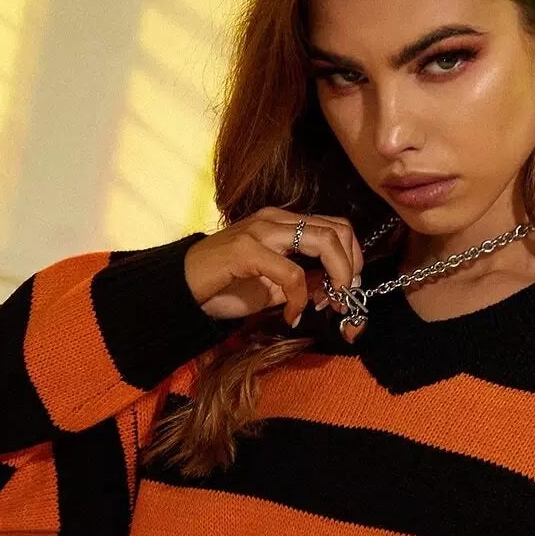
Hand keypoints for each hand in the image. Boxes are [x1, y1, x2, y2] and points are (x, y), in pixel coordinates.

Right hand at [183, 208, 365, 339]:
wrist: (182, 288)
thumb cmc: (224, 286)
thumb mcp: (273, 286)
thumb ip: (303, 282)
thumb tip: (332, 289)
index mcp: (284, 223)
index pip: (336, 227)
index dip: (352, 259)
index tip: (347, 290)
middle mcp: (276, 219)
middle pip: (337, 231)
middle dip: (351, 269)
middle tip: (344, 299)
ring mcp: (261, 231)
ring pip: (323, 241)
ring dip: (337, 277)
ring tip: (327, 305)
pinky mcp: (246, 250)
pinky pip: (290, 273)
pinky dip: (299, 299)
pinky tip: (292, 316)